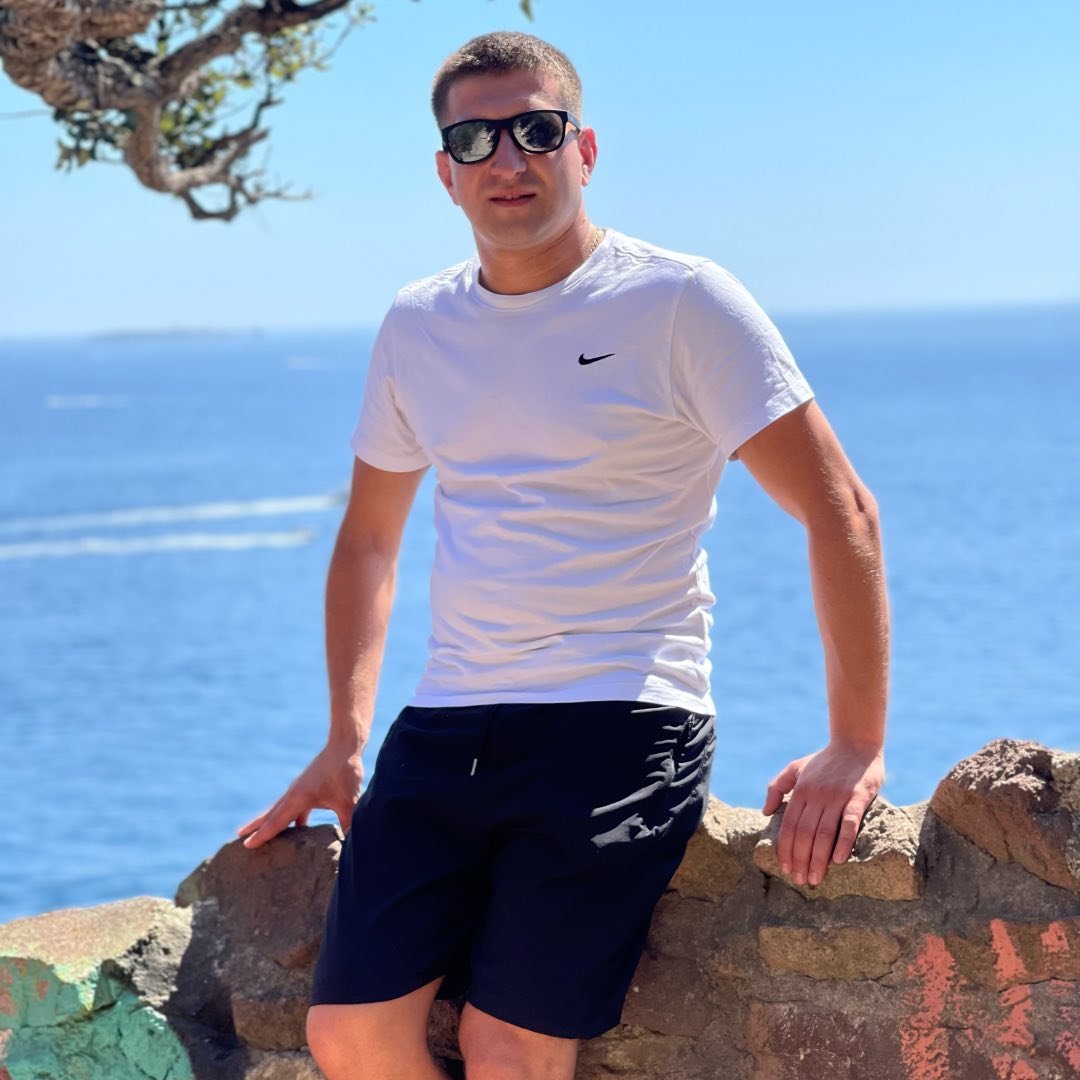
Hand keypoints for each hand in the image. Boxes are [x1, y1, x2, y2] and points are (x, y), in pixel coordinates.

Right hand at [235, 742, 364, 848]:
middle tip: (239, 837)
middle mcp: (294, 793)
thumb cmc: (345, 772)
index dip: (262, 835)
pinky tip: (299, 825)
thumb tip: (352, 844)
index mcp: (298, 798)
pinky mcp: (308, 785)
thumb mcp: (349, 801)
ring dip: (271, 820)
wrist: (345, 745)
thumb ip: (348, 824)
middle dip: (256, 826)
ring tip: (260, 831)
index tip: (246, 845)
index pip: (276, 821)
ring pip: (281, 808)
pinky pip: (295, 804)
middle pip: (271, 813)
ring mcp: (300, 788)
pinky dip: (292, 816)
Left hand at [762, 740, 884, 886]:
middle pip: (804, 832)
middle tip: (800, 881)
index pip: (789, 825)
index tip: (785, 869)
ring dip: (818, 858)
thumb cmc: (825, 760)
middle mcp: (816, 794)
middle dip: (800, 859)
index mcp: (801, 790)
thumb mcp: (796, 767)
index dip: (786, 849)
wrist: (856, 743)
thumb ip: (777, 787)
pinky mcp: (858, 797)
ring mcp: (837, 796)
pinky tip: (838, 860)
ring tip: (815, 878)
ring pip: (824, 832)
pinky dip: (843, 842)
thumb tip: (766, 813)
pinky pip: (849, 823)